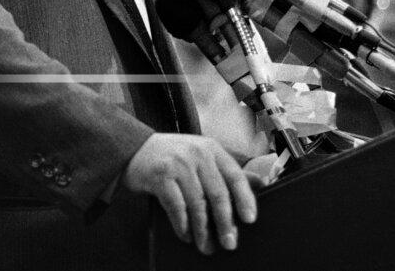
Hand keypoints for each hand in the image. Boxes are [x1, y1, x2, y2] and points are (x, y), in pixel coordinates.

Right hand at [121, 133, 257, 254]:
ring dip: (203, 229)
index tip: (250, 219)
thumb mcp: (201, 155)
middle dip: (225, 222)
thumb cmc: (172, 155)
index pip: (235, 175)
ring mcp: (178, 164)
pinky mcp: (160, 176)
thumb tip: (260, 184)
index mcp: (211, 149)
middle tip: (230, 242)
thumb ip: (226, 169)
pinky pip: (176, 206)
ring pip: (197, 203)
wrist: (134, 148)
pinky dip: (182, 224)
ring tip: (206, 246)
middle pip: (218, 193)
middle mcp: (197, 153)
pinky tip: (186, 235)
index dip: (245, 198)